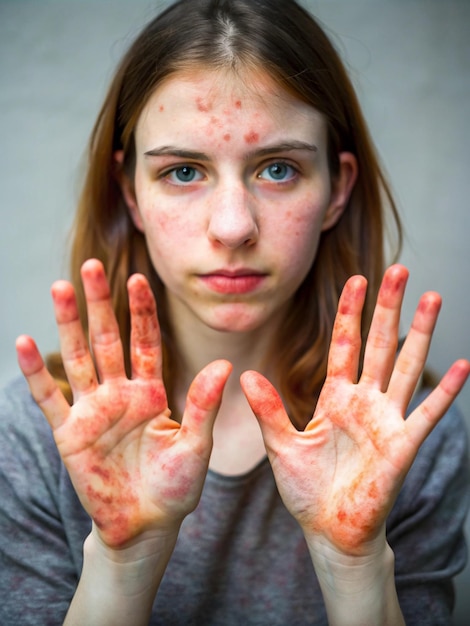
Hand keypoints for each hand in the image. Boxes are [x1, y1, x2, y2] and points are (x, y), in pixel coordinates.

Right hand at [17, 259, 230, 547]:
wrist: (146, 524)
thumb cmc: (175, 486)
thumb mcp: (195, 445)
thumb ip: (204, 406)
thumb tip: (225, 365)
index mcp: (151, 393)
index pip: (145, 342)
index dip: (141, 312)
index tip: (139, 279)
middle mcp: (119, 394)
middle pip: (107, 339)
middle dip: (100, 304)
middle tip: (92, 267)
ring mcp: (92, 411)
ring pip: (78, 357)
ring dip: (68, 324)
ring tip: (60, 287)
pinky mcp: (69, 433)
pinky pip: (50, 397)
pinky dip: (37, 372)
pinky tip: (25, 342)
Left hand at [241, 265, 468, 555]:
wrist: (329, 529)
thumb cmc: (306, 488)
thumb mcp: (281, 445)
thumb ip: (268, 410)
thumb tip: (245, 374)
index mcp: (335, 396)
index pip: (345, 343)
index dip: (349, 312)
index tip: (356, 279)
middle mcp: (364, 400)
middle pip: (380, 343)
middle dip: (388, 306)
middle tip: (398, 269)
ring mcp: (386, 420)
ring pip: (406, 366)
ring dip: (420, 332)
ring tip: (432, 297)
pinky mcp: (402, 446)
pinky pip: (427, 413)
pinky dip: (444, 390)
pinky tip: (461, 364)